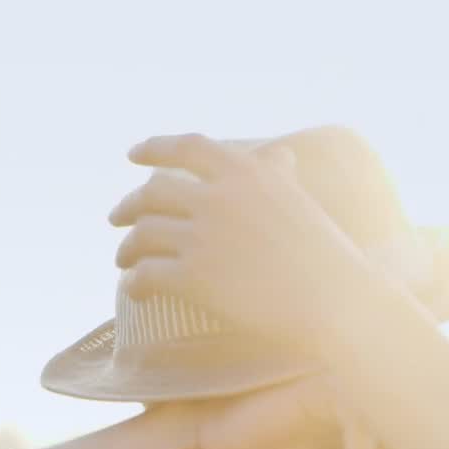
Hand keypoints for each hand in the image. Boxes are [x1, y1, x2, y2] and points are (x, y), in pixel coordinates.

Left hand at [109, 131, 376, 352]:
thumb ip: (277, 176)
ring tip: (125, 262)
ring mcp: (203, 237)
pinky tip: (134, 291)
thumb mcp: (299, 198)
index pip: (188, 148)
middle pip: (152, 194)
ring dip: (127, 249)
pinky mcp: (192, 277)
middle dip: (127, 206)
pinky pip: (144, 275)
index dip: (155, 148)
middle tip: (115, 218)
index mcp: (246, 172)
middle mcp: (219, 197)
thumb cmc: (322, 255)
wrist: (333, 301)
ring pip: (142, 235)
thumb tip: (275, 157)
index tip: (132, 154)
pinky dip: (134, 283)